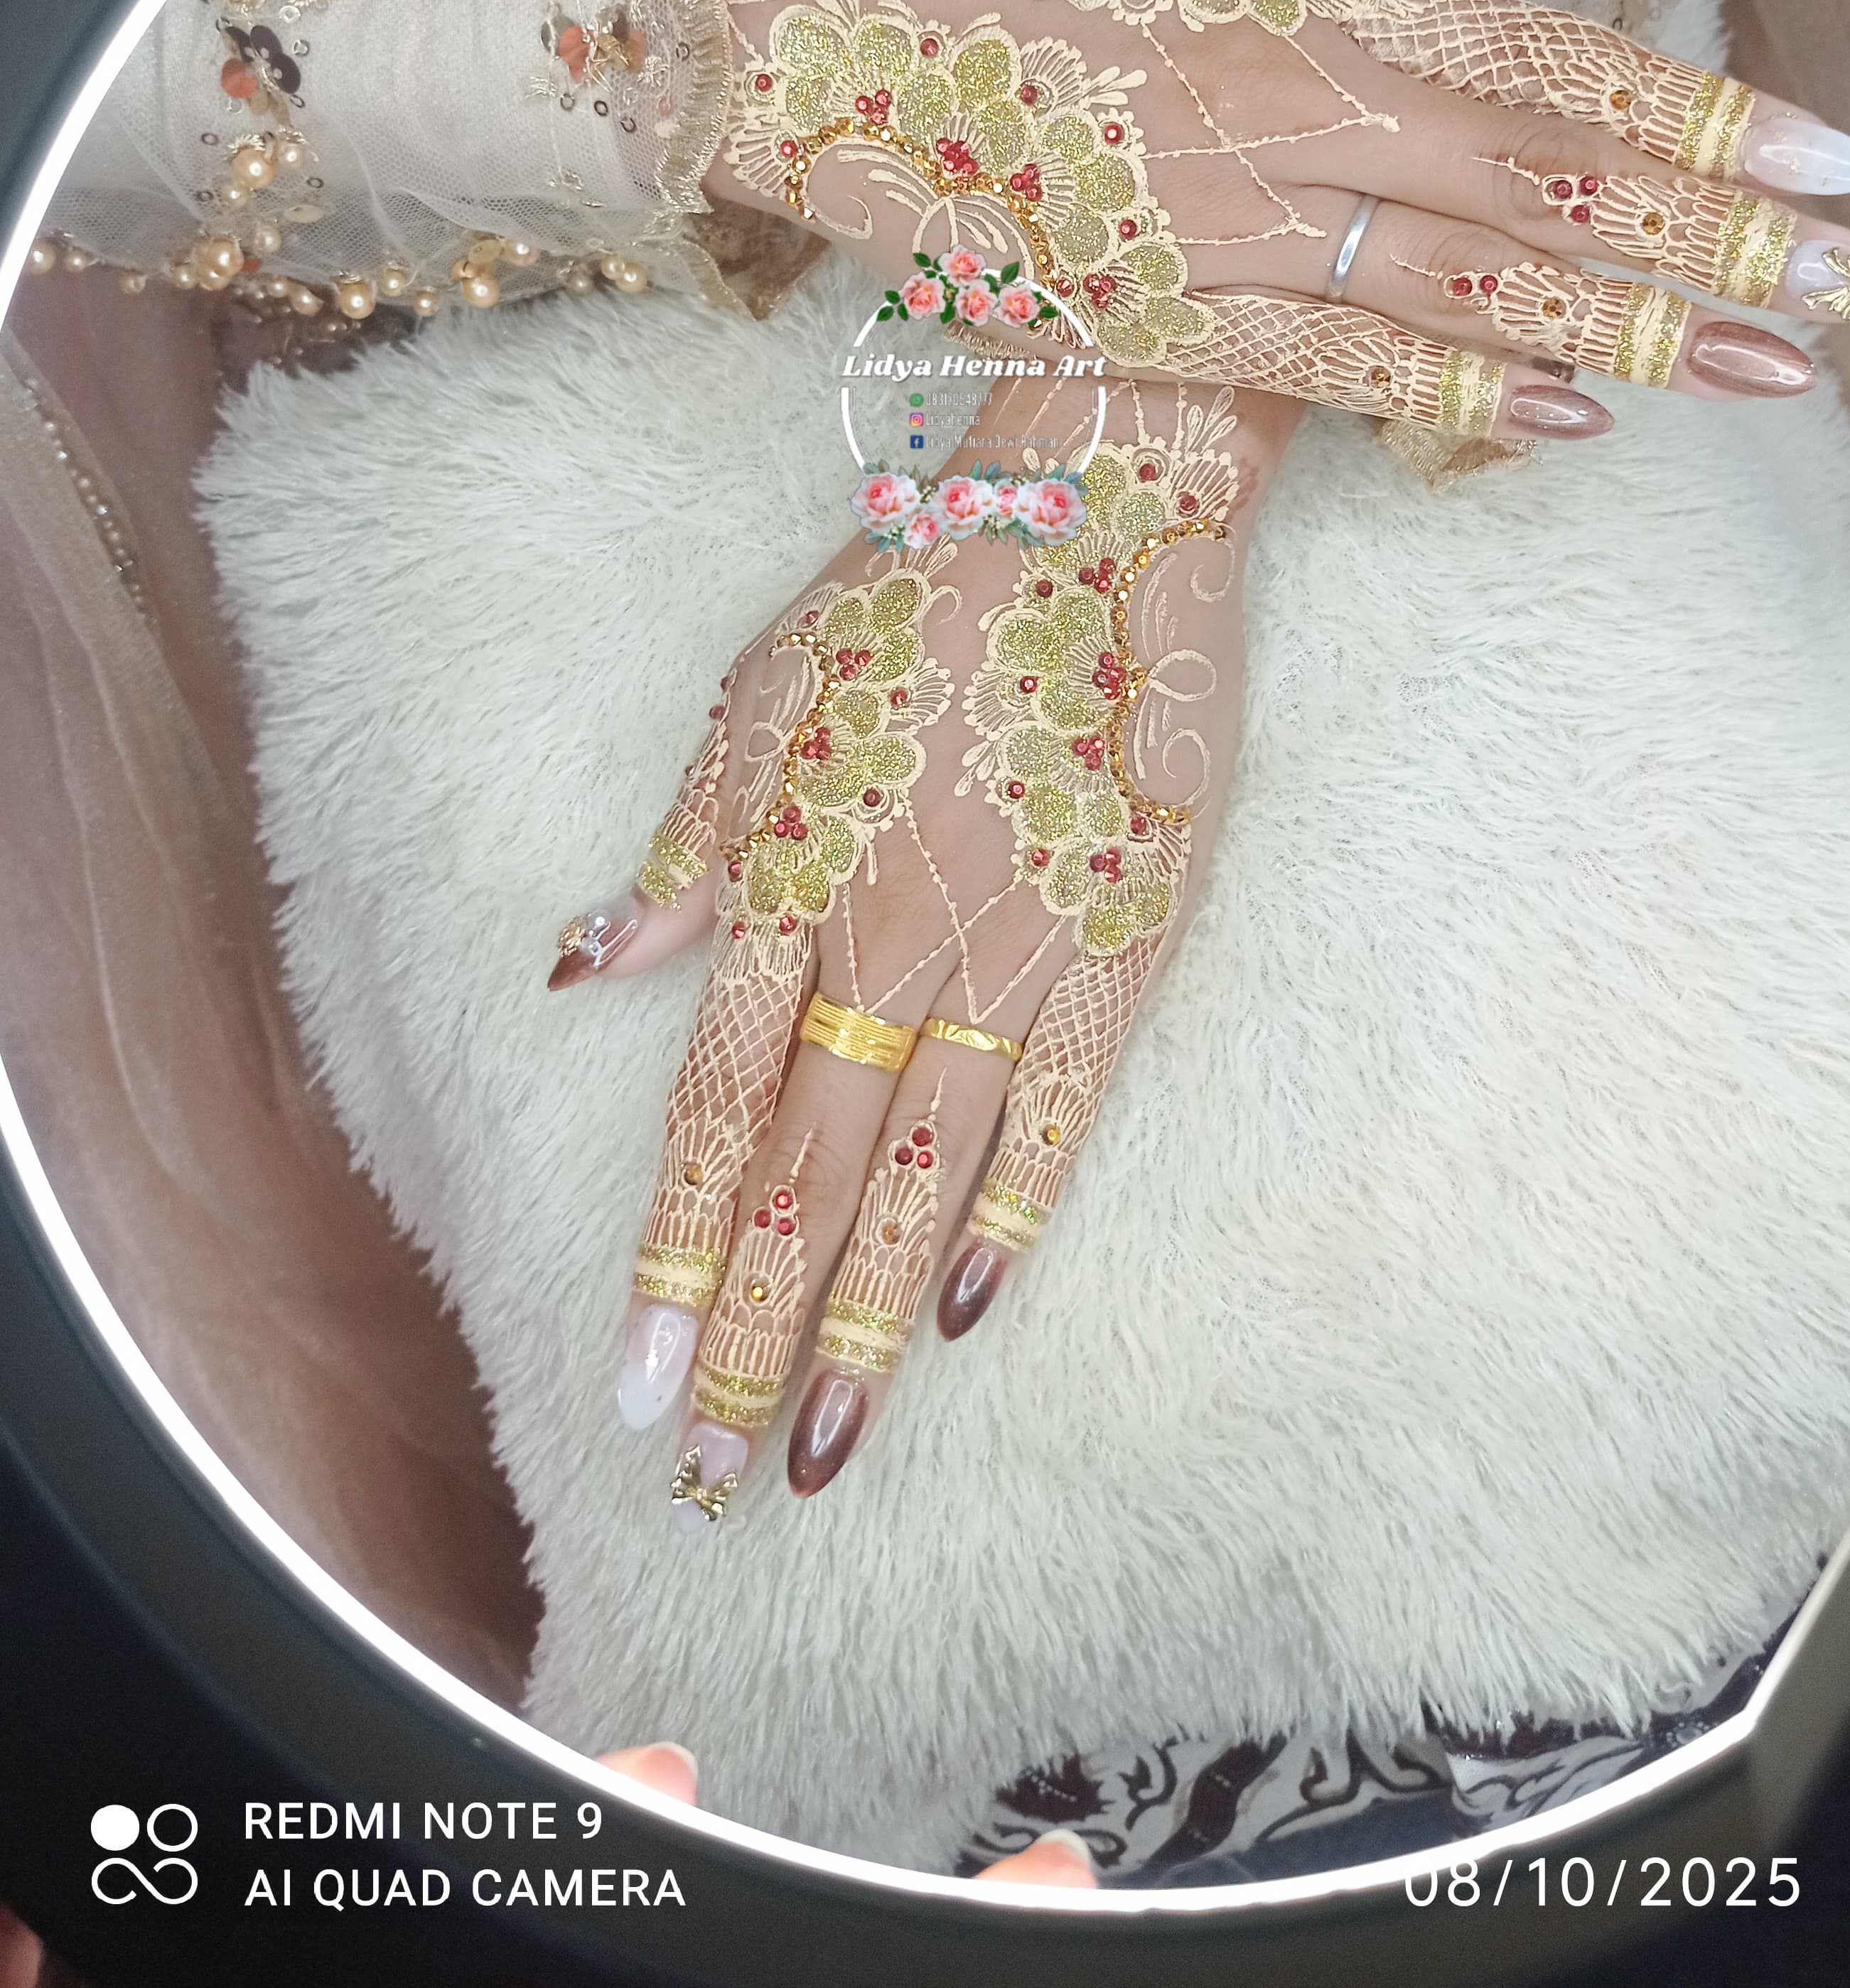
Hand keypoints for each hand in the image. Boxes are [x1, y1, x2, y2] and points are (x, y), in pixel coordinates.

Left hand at [551, 377, 1282, 1513]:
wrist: (1094, 510)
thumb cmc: (917, 591)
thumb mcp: (762, 690)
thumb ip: (688, 846)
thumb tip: (587, 969)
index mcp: (795, 881)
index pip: (720, 1113)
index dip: (678, 1258)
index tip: (637, 1386)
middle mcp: (889, 939)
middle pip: (811, 1174)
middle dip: (757, 1334)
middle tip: (718, 1477)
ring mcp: (1014, 947)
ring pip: (925, 1170)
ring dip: (873, 1317)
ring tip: (828, 1443)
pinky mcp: (1124, 939)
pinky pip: (1061, 1104)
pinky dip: (1014, 1209)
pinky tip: (975, 1311)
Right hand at [697, 0, 1849, 442]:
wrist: (850, 52)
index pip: (1558, 67)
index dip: (1703, 120)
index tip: (1834, 165)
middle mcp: (1300, 103)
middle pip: (1550, 191)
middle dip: (1718, 248)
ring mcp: (1234, 220)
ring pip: (1470, 292)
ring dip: (1631, 336)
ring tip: (1764, 376)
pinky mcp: (1164, 311)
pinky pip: (1333, 369)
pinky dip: (1458, 399)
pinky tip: (1572, 422)